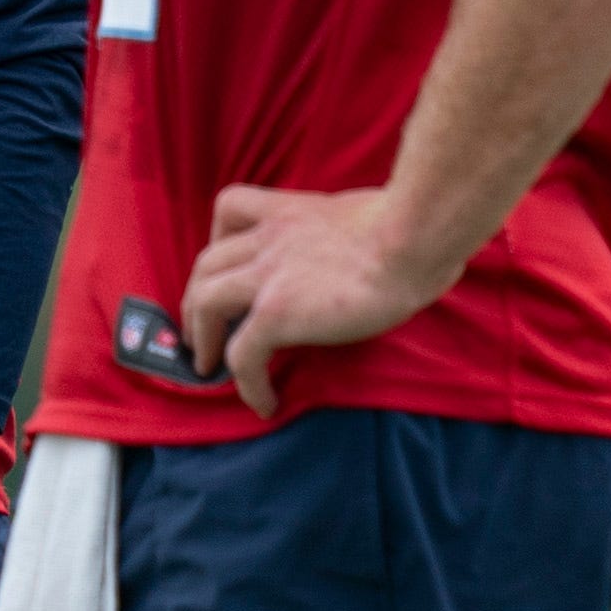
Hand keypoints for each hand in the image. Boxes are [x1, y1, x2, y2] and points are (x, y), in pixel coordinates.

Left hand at [180, 183, 461, 417]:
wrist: (414, 238)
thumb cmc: (413, 227)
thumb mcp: (366, 214)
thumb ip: (350, 230)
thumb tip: (373, 252)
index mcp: (291, 210)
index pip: (231, 208)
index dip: (218, 239)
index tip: (227, 267)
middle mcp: (270, 238)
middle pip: (207, 263)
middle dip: (196, 299)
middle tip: (202, 330)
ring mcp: (268, 275)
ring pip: (205, 302)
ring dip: (201, 337)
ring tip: (210, 367)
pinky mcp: (277, 312)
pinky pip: (240, 354)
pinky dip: (244, 383)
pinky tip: (264, 402)